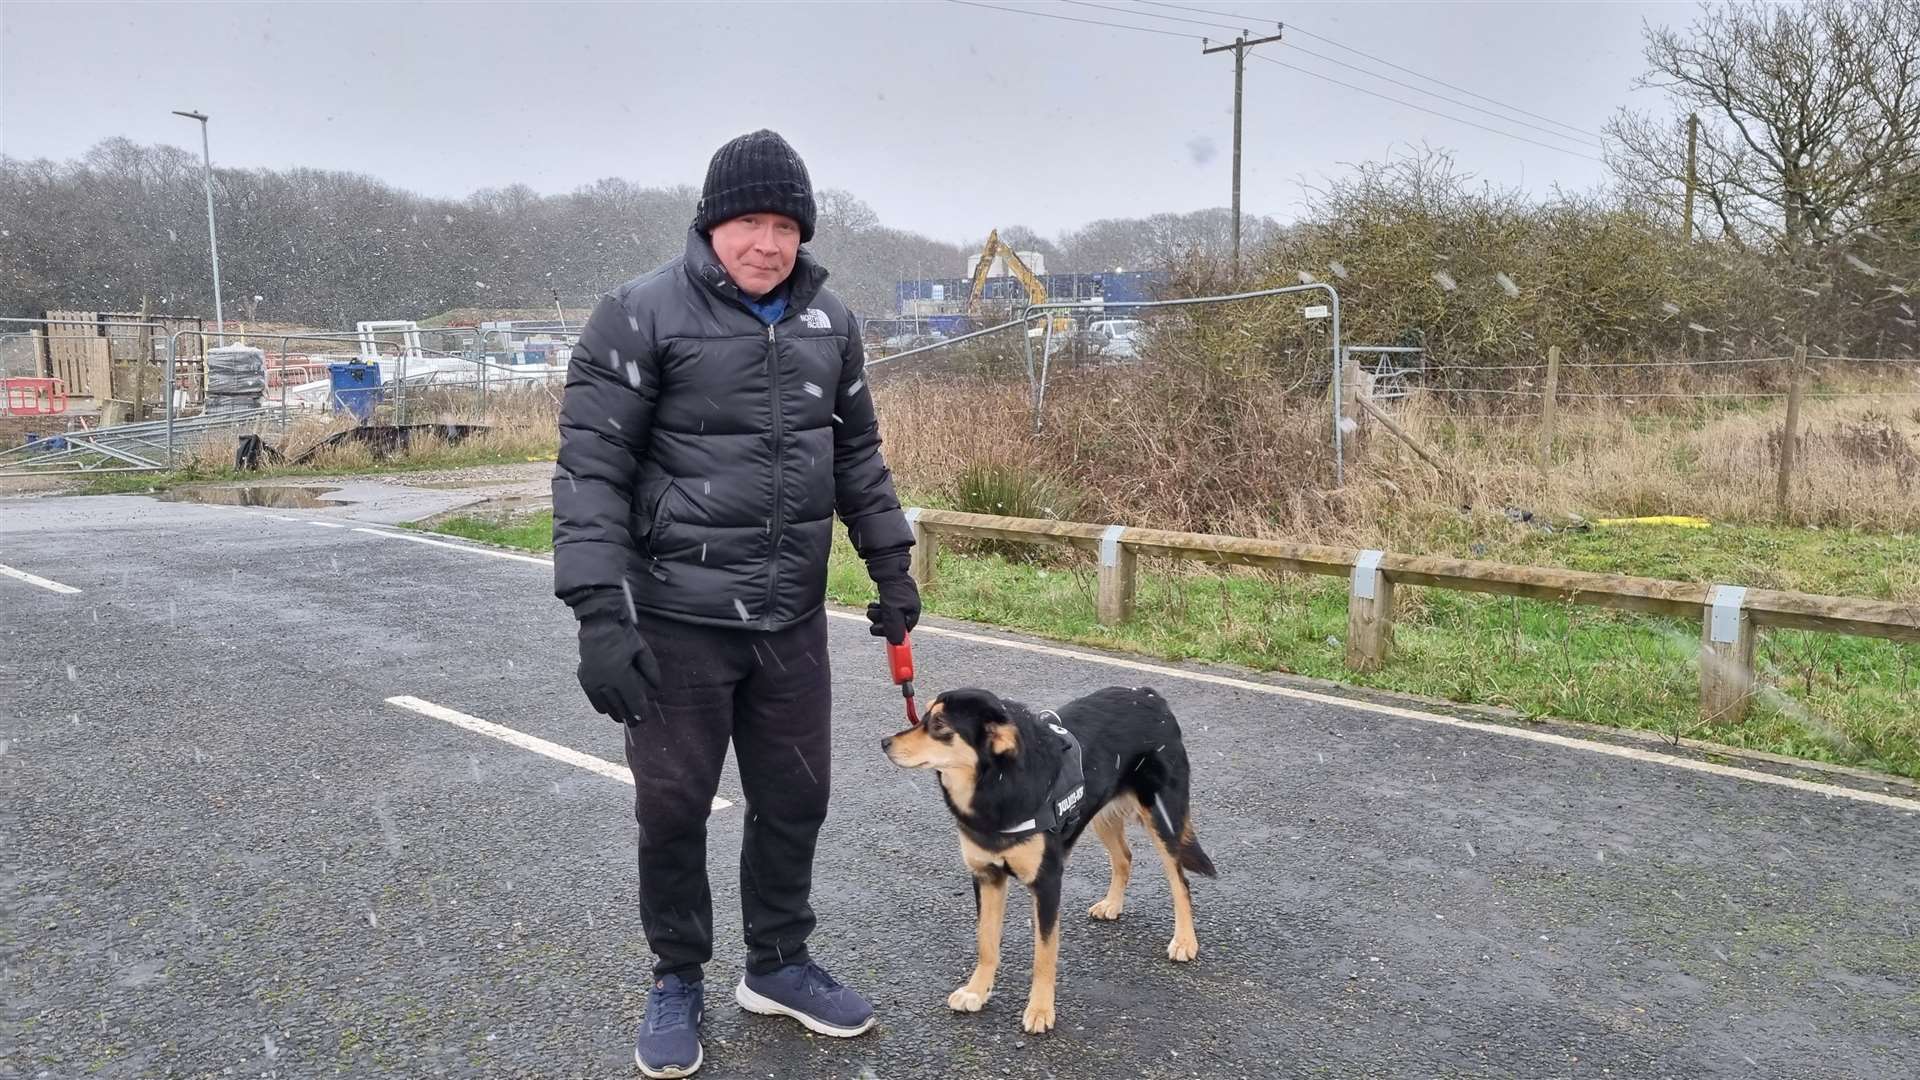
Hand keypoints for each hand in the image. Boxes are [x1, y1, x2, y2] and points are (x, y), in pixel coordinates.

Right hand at [574, 598, 661, 724]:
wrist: (598, 624)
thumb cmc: (623, 636)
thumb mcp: (643, 651)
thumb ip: (651, 672)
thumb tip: (656, 690)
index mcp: (622, 675)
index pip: (634, 702)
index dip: (640, 713)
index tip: (644, 718)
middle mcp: (605, 682)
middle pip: (620, 709)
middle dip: (630, 717)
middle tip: (636, 722)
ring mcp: (593, 682)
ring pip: (607, 708)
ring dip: (617, 714)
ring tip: (624, 717)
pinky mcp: (584, 680)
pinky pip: (595, 701)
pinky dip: (603, 706)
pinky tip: (609, 708)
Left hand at [865, 555, 920, 645]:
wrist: (888, 566)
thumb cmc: (892, 587)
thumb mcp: (892, 609)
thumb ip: (894, 627)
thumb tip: (897, 643)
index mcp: (913, 613)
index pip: (903, 632)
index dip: (890, 632)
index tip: (878, 629)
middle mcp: (909, 609)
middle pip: (894, 625)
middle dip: (881, 622)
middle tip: (874, 614)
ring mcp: (901, 603)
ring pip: (887, 617)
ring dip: (877, 615)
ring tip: (872, 607)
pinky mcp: (893, 598)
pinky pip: (884, 610)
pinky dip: (877, 609)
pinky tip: (873, 604)